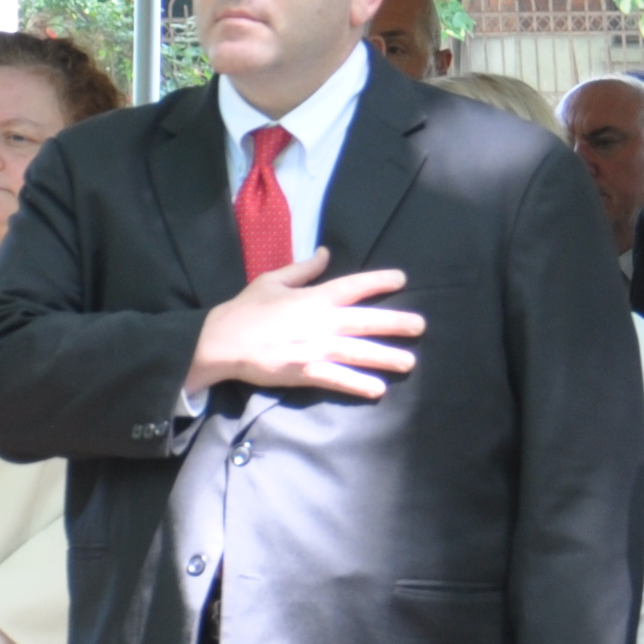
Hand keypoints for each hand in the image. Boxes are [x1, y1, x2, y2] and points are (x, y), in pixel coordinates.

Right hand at [186, 248, 420, 400]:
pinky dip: (358, 384)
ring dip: (385, 357)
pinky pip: (337, 379)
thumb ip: (303, 269)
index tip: (403, 279)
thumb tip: (326, 253)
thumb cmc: (246, 309)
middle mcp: (320, 322)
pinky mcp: (305, 372)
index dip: (379, 280)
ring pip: (358, 352)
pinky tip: (378, 390)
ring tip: (410, 362)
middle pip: (365, 321)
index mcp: (314, 297)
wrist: (222, 341)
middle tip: (421, 326)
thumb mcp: (273, 280)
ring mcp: (314, 348)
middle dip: (395, 323)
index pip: (354, 286)